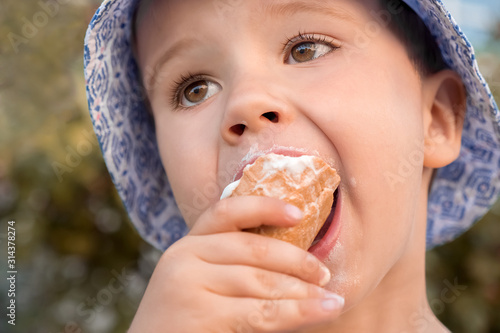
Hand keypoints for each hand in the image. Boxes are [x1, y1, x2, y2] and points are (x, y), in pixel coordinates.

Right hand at [128, 196, 343, 332]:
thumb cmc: (184, 323)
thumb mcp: (202, 284)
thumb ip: (233, 267)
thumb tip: (293, 261)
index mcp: (186, 245)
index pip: (226, 211)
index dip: (264, 206)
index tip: (299, 212)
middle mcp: (183, 256)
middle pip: (254, 248)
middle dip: (297, 261)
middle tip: (325, 275)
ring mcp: (188, 283)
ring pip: (262, 281)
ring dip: (304, 291)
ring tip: (331, 300)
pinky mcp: (199, 314)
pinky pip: (261, 312)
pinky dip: (300, 311)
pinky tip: (325, 309)